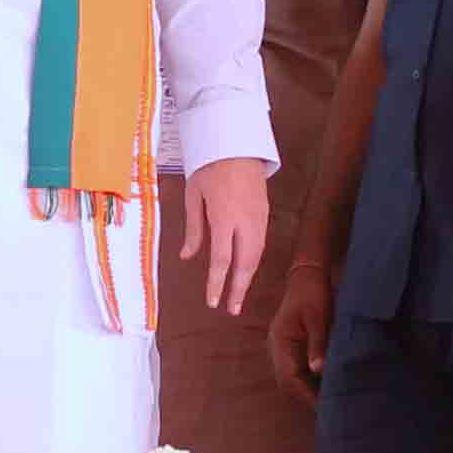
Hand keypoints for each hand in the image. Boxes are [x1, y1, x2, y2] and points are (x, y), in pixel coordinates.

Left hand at [183, 156, 272, 313]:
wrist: (236, 143)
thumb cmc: (209, 167)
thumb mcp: (193, 196)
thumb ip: (193, 229)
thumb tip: (187, 257)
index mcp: (224, 217)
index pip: (221, 260)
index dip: (217, 284)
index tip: (213, 302)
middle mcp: (245, 221)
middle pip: (245, 263)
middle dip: (239, 288)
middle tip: (231, 309)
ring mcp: (258, 218)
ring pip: (256, 255)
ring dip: (247, 277)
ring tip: (238, 294)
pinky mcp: (264, 213)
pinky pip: (260, 243)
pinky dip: (253, 260)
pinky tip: (245, 269)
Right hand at [266, 262, 335, 404]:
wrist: (308, 274)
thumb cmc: (313, 293)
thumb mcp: (318, 317)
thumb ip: (318, 343)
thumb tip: (318, 371)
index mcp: (280, 341)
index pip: (290, 377)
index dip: (307, 394)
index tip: (325, 408)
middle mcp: (276, 348)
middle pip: (288, 382)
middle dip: (307, 397)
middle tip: (330, 411)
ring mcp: (282, 348)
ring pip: (291, 378)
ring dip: (307, 390)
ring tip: (329, 402)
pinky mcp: (291, 347)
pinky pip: (296, 370)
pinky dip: (308, 381)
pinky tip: (324, 385)